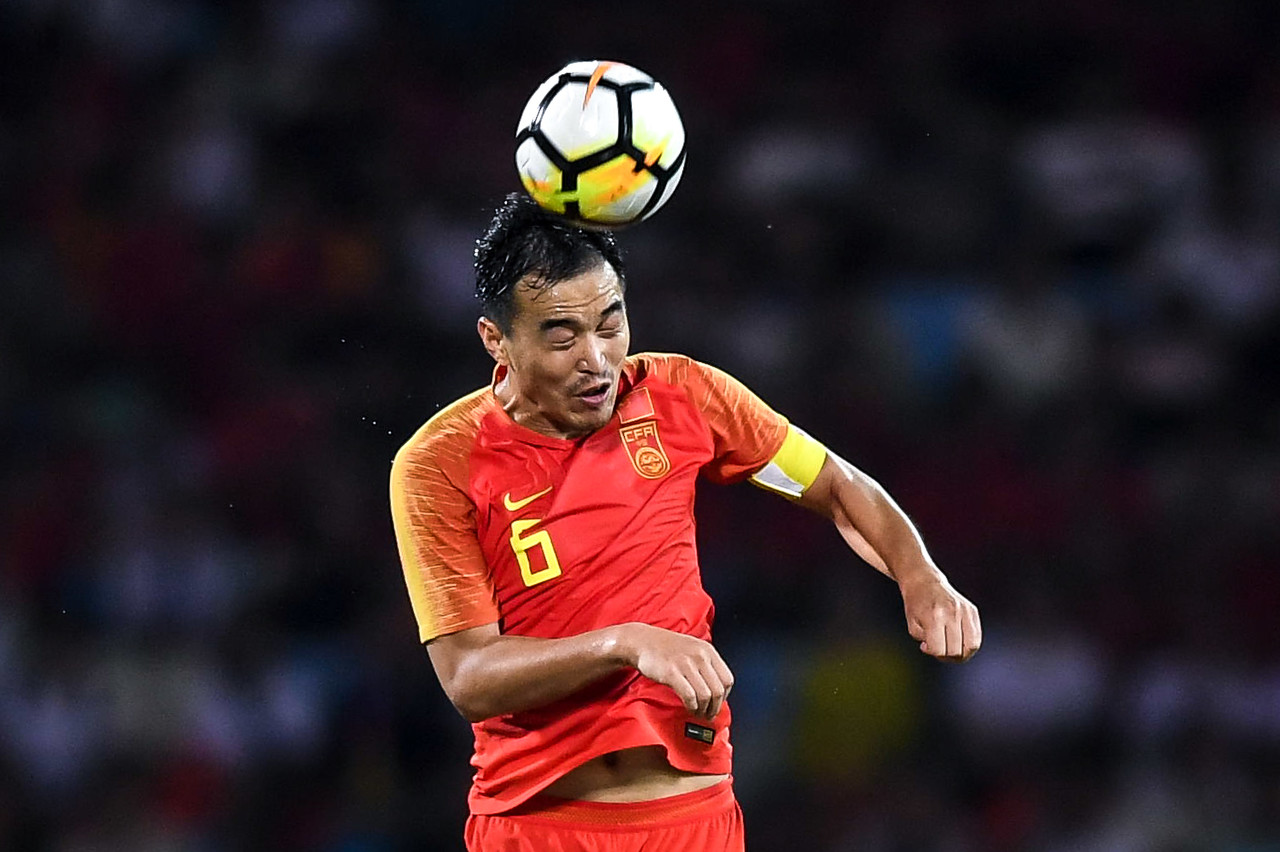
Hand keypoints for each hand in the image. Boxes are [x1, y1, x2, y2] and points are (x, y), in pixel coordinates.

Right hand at [612, 623, 733, 719]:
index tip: (718, 703)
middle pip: (718, 690)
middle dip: (715, 708)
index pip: (727, 679)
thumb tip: (717, 690)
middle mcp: (699, 656)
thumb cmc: (666, 648)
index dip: (725, 696)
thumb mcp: (693, 648)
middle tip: (709, 715)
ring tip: (698, 713)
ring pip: (705, 695)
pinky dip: (692, 706)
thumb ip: (706, 664)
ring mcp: (686, 664)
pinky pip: (689, 696)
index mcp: (708, 650)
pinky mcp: (671, 673)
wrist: (642, 641)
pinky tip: (689, 708)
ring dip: (703, 710)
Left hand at [899, 573, 981, 660]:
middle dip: (945, 656)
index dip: (931, 652)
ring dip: (961, 654)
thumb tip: (940, 652)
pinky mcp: (972, 610)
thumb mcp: (912, 625)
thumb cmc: (915, 604)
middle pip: (955, 651)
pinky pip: (976, 636)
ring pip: (971, 646)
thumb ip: (926, 642)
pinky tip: (958, 641)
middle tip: (938, 648)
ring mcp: (964, 611)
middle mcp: (952, 614)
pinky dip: (969, 644)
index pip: (938, 650)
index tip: (925, 646)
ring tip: (950, 649)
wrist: (924, 581)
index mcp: (934, 617)